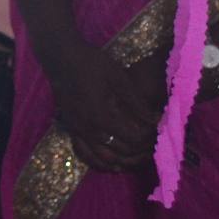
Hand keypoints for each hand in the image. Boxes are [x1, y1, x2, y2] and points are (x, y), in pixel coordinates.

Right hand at [47, 43, 160, 173]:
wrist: (60, 57)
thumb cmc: (92, 63)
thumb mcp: (118, 78)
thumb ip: (136, 102)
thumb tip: (155, 120)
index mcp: (102, 116)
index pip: (132, 139)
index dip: (148, 139)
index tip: (157, 133)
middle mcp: (88, 129)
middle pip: (119, 152)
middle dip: (139, 152)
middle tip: (151, 145)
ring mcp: (77, 130)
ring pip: (101, 158)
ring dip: (120, 161)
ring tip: (135, 158)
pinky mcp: (70, 128)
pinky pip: (84, 153)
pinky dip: (98, 161)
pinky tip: (110, 162)